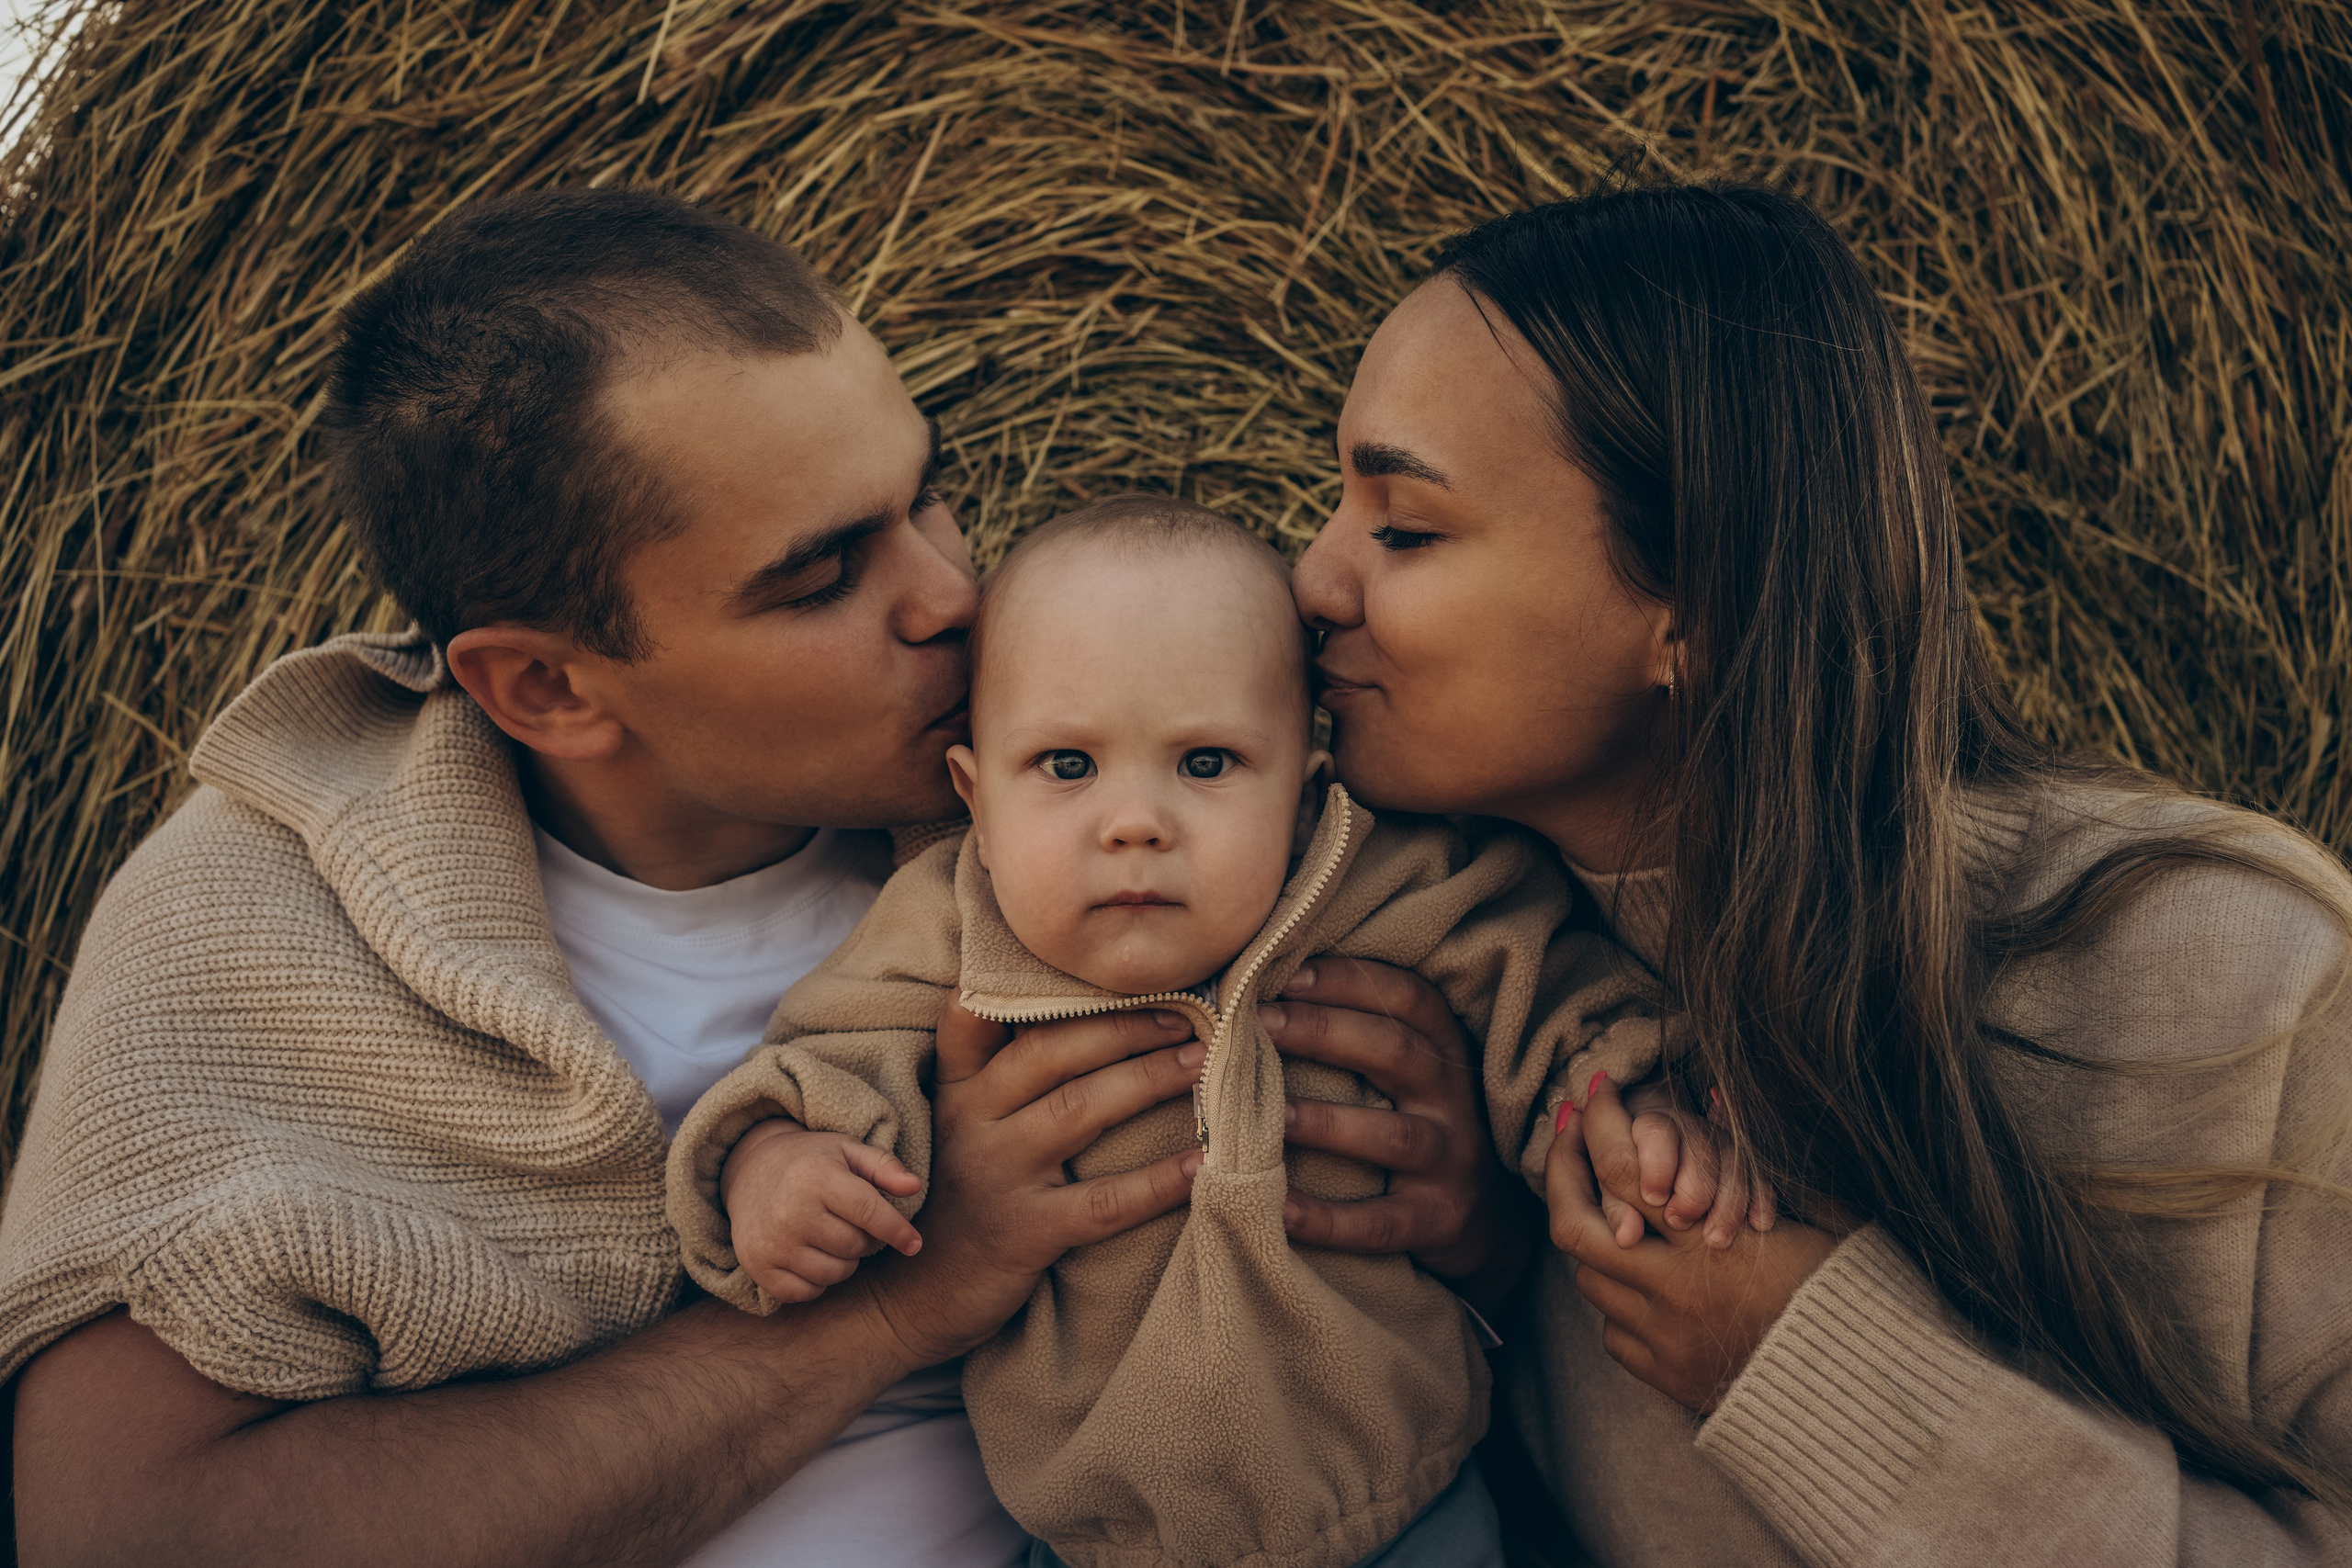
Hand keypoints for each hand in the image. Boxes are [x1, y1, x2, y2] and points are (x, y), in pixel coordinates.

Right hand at [718, 1122, 925, 1303]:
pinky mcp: (759, 1267)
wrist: (749, 1170)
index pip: (868, 1212)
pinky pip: (807, 1292)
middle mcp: (791, 1212)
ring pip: (835, 1274)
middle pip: (855, 1246)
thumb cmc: (810, 1161)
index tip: (914, 1244)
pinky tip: (811, 1255)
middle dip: (863, 1238)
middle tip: (848, 1221)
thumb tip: (914, 1187)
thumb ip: (884, 1167)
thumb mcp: (847, 1150)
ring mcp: (772, 1243)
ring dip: (843, 1261)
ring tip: (830, 1236)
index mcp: (816, 1178)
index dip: (897, 1230)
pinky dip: (817, 1281)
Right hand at [848, 1001, 1205, 1368]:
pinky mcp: (1025, 1233)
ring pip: (1079, 1110)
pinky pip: (1103, 1202)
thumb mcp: (956, 1126)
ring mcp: (996, 1177)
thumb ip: (992, 1074)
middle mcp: (969, 1122)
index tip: (1093, 961)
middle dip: (1122, 1025)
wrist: (911, 1298)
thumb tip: (1060, 1011)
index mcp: (955, 1090)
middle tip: (1184, 1013)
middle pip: (1050, 1052)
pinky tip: (1201, 1162)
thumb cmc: (955, 1197)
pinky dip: (1157, 1181)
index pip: (973, 1015)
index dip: (1025, 982)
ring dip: (1148, 1079)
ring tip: (1199, 1063)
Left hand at [1264, 957, 1536, 1306]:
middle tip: (1259, 1023)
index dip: (1351, 981)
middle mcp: (1455, 1100)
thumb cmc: (1423, 1125)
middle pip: (1395, 1052)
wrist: (1489, 1220)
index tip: (1290, 974)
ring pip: (1391, 1135)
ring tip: (1265, 1113)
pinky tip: (1277, 1208)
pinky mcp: (1436, 1220)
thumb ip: (1365, 1035)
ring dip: (1324, 1121)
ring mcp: (1450, 1161)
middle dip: (1323, 1031)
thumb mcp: (1414, 1074)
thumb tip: (1270, 991)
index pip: (1409, 999)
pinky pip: (1378, 1221)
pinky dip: (1327, 1218)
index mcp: (1447, 1051)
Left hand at [1545, 1074, 1837, 1411]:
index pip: (1626, 1173)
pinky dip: (1618, 1300)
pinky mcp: (1663, 1376)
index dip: (1602, 1126)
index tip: (1596, 1091)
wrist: (1854, 1395)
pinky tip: (1641, 1280)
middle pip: (1577, 1228)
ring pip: (1590, 1279)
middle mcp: (1675, 1292)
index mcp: (1712, 1246)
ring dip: (1596, 1241)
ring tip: (1609, 1207)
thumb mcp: (1825, 1220)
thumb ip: (1766, 1160)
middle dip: (1561, 1174)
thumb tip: (1721, 1092)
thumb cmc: (1845, 1295)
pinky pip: (1613, 1331)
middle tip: (1565, 1138)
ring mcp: (1663, 1338)